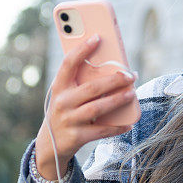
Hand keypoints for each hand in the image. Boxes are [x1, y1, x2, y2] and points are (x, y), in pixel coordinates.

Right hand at [34, 35, 137, 179]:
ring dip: (117, 100)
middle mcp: (62, 103)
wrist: (50, 145)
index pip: (68, 64)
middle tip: (130, 75)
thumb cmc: (65, 111)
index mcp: (59, 88)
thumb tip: (112, 69)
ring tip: (132, 93)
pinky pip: (101, 131)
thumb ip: (81, 83)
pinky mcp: (77, 137)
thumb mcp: (66, 95)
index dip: (82, 50)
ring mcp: (68, 120)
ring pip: (97, 108)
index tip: (97, 37)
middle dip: (113, 80)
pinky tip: (129, 123)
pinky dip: (117, 127)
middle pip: (91, 88)